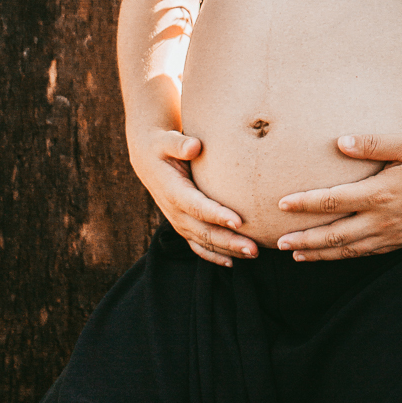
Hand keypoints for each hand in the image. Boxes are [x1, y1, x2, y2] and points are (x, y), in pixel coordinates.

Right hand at [128, 127, 257, 266]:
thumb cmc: (162, 146)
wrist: (147, 158)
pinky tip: (232, 261)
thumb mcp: (166, 141)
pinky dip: (214, 256)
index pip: (197, 206)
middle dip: (229, 241)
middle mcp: (175, 211)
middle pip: (204, 231)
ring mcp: (178, 221)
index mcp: (173, 191)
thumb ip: (179, 143)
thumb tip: (194, 146)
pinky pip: (198, 246)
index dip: (217, 215)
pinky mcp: (183, 225)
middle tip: (254, 247)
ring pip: (204, 242)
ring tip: (253, 253)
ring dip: (228, 250)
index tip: (239, 221)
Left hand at [275, 133, 401, 260]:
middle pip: (335, 235)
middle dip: (305, 240)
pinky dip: (346, 256)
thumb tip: (339, 143)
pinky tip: (336, 254)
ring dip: (322, 254)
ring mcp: (394, 235)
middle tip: (279, 244)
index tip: (281, 204)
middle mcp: (384, 220)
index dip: (305, 204)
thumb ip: (370, 143)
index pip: (332, 202)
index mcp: (380, 194)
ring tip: (299, 255)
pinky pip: (368, 253)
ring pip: (350, 250)